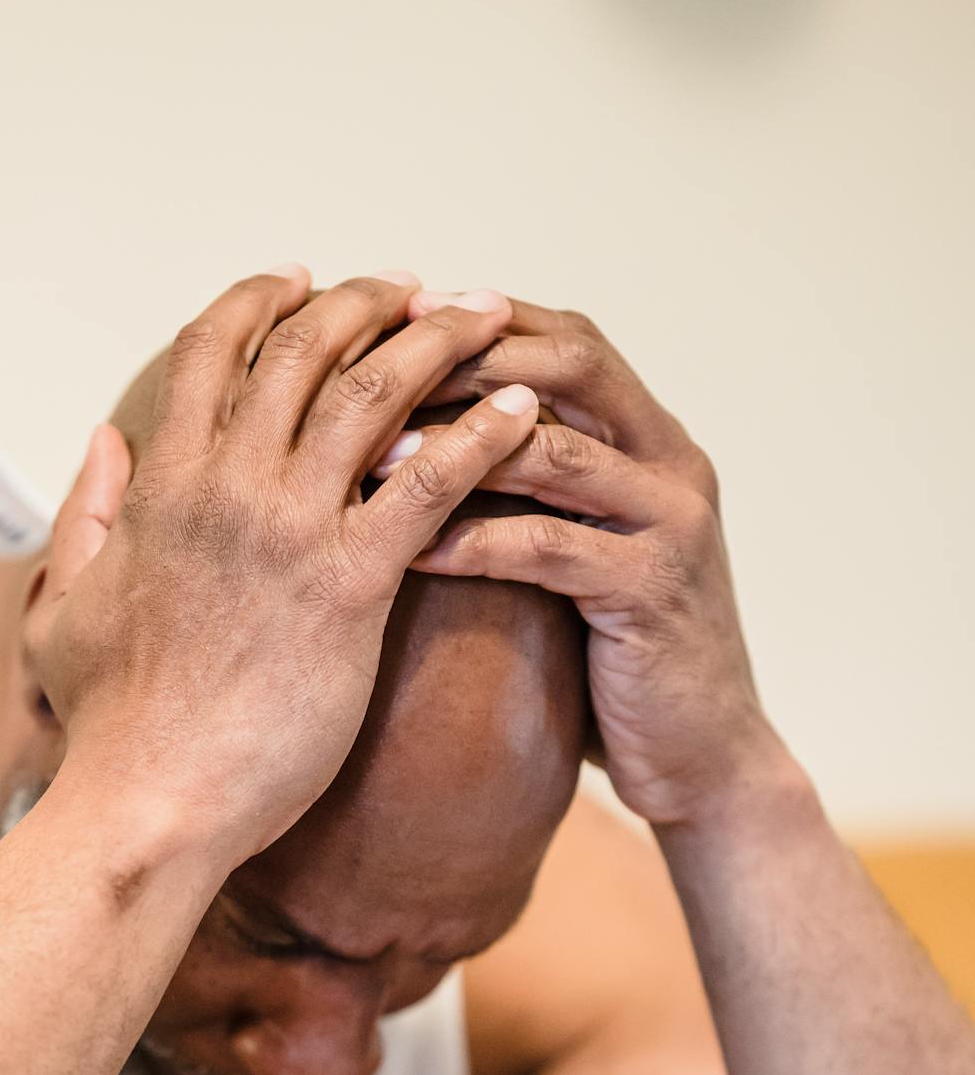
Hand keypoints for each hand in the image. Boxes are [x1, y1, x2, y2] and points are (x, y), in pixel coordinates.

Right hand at [25, 269, 537, 871]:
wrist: (148, 804)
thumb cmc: (108, 727)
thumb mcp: (64, 607)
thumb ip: (85, 515)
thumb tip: (103, 442)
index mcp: (161, 484)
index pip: (212, 347)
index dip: (262, 300)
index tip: (305, 280)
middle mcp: (225, 486)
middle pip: (305, 348)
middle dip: (368, 302)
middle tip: (420, 289)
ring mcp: (288, 531)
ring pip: (374, 394)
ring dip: (439, 342)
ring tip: (490, 319)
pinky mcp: (346, 587)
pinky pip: (431, 484)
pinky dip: (482, 438)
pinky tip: (524, 417)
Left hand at [388, 295, 777, 828]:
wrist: (700, 756)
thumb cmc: (616, 655)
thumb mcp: (579, 550)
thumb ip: (535, 490)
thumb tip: (424, 437)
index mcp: (652, 437)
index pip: (568, 339)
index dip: (484, 318)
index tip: (394, 318)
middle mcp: (672, 461)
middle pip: (572, 363)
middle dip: (469, 358)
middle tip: (378, 371)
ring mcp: (672, 523)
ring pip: (559, 450)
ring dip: (457, 449)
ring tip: (372, 460)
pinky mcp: (654, 591)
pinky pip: (551, 548)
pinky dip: (475, 542)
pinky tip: (410, 551)